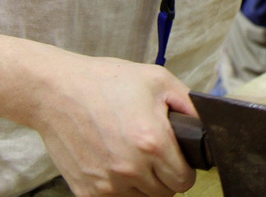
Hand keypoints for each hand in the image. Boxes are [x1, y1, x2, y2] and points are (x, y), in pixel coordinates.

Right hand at [30, 55, 197, 196]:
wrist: (56, 91)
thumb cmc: (105, 82)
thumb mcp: (157, 80)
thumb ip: (189, 105)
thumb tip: (208, 125)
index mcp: (152, 142)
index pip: (185, 181)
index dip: (184, 169)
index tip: (176, 158)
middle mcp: (130, 169)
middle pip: (165, 194)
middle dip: (164, 176)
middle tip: (152, 153)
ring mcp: (107, 184)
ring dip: (142, 184)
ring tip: (131, 155)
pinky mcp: (87, 192)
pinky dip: (119, 189)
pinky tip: (113, 163)